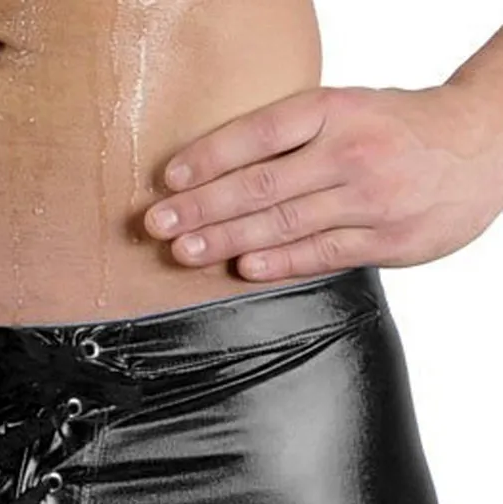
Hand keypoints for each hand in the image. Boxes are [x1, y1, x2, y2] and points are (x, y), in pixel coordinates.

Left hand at [143, 83, 502, 280]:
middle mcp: (351, 151)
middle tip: (158, 224)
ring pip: (287, 222)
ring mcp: (371, 198)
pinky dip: (282, 263)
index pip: (260, 131)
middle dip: (203, 206)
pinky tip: (244, 269)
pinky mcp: (388, 239)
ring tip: (184, 251)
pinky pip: (324, 254)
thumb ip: (291, 137)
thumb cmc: (395, 129)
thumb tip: (213, 171)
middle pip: (263, 183)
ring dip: (229, 239)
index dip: (210, 156)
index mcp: (336, 110)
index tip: (168, 179)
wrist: (485, 145)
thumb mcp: (347, 111)